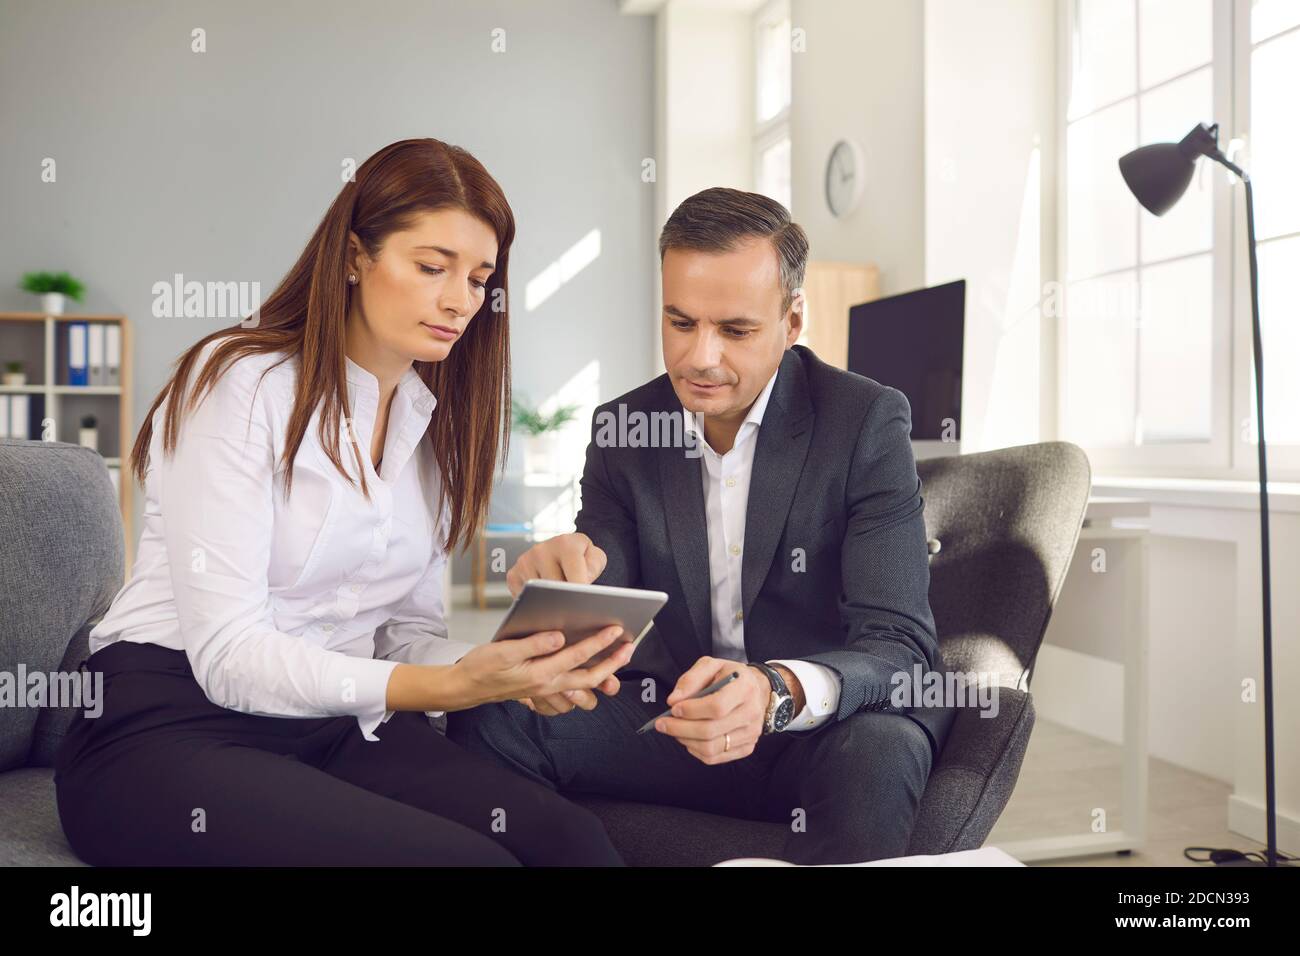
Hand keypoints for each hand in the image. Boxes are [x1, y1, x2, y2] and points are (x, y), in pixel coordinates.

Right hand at [453, 625, 633, 707]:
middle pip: (590, 678)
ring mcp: (545, 692)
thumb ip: (534, 644)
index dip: (600, 642)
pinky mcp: (541, 692)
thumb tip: (559, 636)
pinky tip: (589, 675)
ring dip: (601, 678)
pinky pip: (569, 697)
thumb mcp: (504, 650)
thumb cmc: (482, 666)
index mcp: (541, 673)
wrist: (466, 687)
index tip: (616, 630)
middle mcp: (547, 685)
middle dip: (613, 664)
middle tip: (629, 649)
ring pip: (582, 690)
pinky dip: (583, 689)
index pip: (578, 656)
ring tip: (616, 663)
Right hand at [506, 532, 606, 596]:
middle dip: (563, 601)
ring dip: (548, 603)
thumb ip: (594, 568)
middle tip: (570, 606)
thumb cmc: (581, 557)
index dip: (579, 595)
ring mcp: (524, 562)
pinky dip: (533, 603)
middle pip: (553, 590)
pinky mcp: (513, 574)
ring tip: (558, 601)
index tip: (581, 605)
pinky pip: (522, 598)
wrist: (564, 549)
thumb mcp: (596, 557)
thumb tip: (579, 583)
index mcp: (565, 544)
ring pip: (537, 596)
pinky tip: (543, 599)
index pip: (573, 577)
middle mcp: (541, 550)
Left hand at [652, 657, 770, 764]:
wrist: (757, 690)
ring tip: (674, 730)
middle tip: (662, 724)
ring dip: (686, 741)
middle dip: (680, 729)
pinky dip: (695, 751)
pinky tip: (688, 739)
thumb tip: (673, 700)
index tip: (674, 708)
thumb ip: (691, 679)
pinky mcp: (747, 747)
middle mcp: (751, 713)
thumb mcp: (712, 665)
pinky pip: (715, 758)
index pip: (717, 706)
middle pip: (710, 731)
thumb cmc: (730, 676)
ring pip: (711, 748)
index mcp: (745, 688)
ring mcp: (751, 733)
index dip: (692, 710)